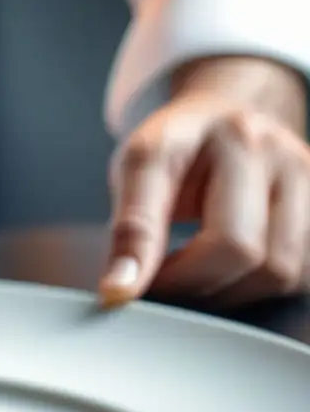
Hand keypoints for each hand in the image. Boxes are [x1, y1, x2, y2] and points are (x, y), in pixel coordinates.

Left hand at [100, 57, 309, 308]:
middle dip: (195, 283)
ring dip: (234, 289)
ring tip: (203, 271)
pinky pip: (305, 273)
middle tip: (168, 279)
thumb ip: (129, 230)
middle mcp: (260, 145)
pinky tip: (240, 268)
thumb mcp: (136, 172)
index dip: (142, 259)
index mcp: (191, 133)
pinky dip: (267, 285)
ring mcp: (305, 170)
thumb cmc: (181, 151)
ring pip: (280, 271)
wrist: (231, 115)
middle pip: (239, 250)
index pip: (162, 208)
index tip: (119, 296)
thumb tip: (119, 291)